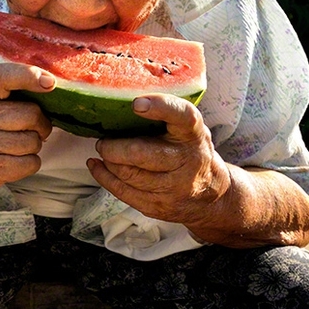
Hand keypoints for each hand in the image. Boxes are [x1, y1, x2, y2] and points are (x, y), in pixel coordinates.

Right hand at [0, 63, 53, 194]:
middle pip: (31, 115)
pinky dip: (29, 163)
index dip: (27, 76)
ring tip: (15, 145)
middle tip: (29, 129)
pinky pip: (31, 163)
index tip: (48, 82)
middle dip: (40, 124)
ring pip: (33, 141)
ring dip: (33, 145)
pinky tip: (12, 160)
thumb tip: (51, 86)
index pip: (1, 77)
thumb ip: (12, 90)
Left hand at [86, 94, 231, 227]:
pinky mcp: (158, 206)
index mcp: (193, 134)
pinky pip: (123, 192)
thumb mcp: (188, 129)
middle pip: (140, 154)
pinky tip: (97, 165)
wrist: (211, 194)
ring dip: (109, 161)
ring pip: (128, 174)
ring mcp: (174, 188)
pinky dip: (104, 177)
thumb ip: (166, 115)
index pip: (182, 116)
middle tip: (103, 141)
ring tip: (104, 151)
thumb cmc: (190, 151)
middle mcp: (187, 161)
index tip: (137, 104)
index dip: (160, 107)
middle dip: (113, 147)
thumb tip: (122, 102)